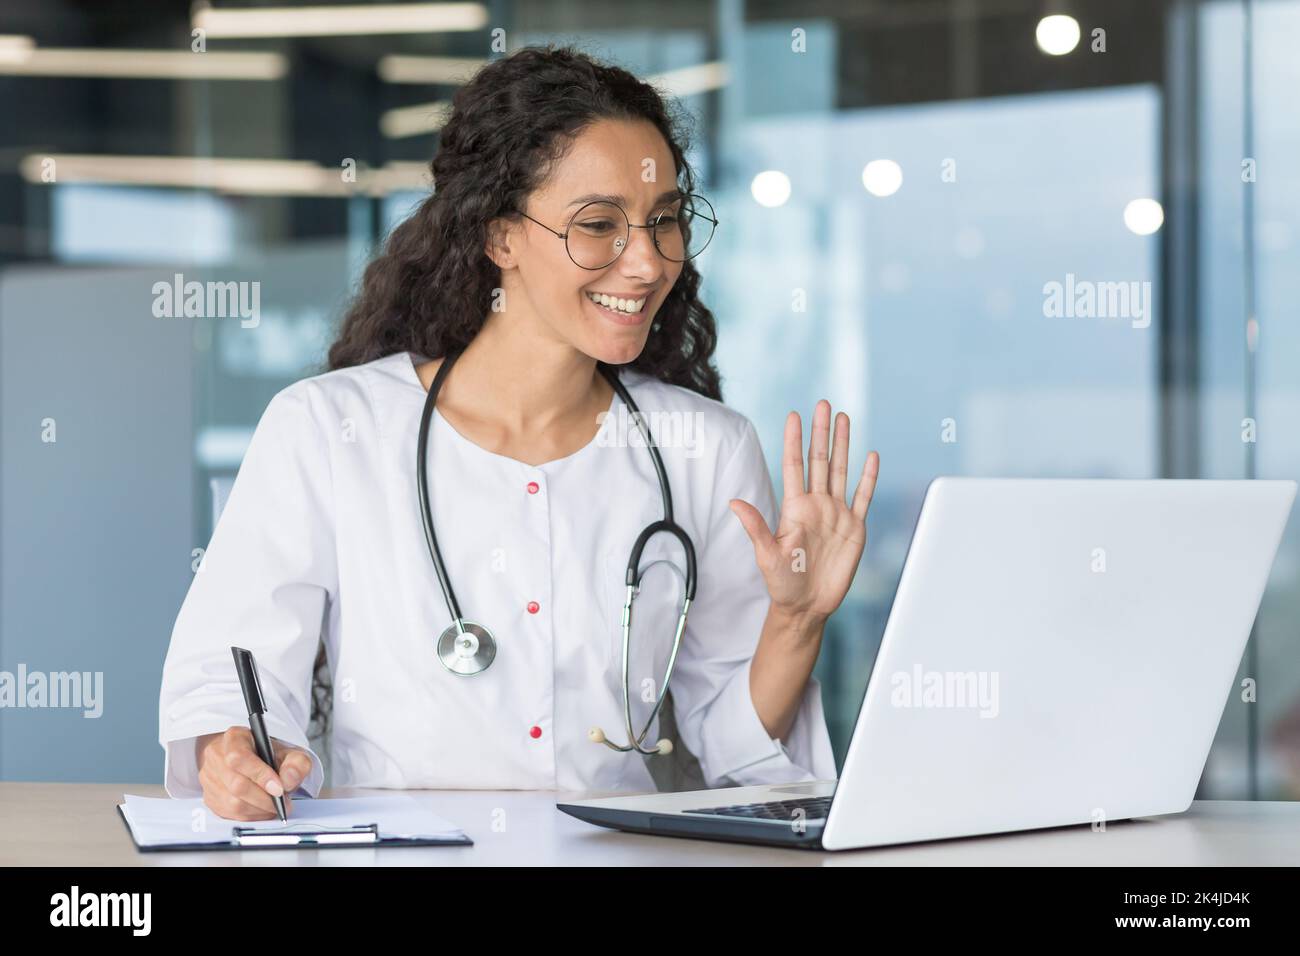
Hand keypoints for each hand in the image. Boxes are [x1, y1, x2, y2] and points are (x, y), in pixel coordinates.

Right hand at [196, 726, 313, 820]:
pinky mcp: (209, 798)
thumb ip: (296, 763)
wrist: (253, 758)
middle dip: (265, 799)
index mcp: (234, 738)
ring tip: (275, 805)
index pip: (239, 758)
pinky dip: (251, 816)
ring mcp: (209, 778)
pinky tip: (262, 809)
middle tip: (283, 802)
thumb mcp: (289, 752)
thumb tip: (288, 781)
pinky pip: (230, 815)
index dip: (260, 776)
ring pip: (233, 804)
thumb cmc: (268, 755)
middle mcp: (216, 756)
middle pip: (237, 785)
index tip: (279, 789)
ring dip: (259, 810)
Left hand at [730, 401, 879, 621]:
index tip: (794, 415)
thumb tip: (734, 503)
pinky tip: (871, 456)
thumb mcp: (767, 555)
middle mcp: (816, 505)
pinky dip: (869, 477)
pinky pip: (863, 497)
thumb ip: (755, 527)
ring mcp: (836, 514)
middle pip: (819, 460)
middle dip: (821, 432)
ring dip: (844, 445)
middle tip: (823, 404)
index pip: (794, 465)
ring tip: (845, 418)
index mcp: (794, 508)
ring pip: (841, 471)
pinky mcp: (854, 528)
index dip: (794, 440)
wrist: (807, 606)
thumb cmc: (782, 583)